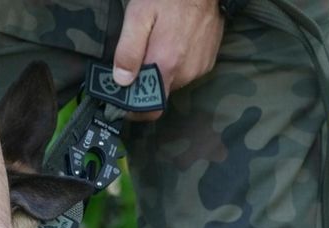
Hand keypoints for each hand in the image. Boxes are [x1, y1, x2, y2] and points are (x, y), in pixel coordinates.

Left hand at [113, 0, 224, 120]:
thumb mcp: (139, 16)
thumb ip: (129, 50)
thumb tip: (121, 80)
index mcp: (166, 64)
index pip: (150, 108)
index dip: (134, 110)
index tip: (122, 100)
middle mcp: (185, 73)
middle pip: (159, 93)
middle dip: (145, 83)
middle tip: (136, 61)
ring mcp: (199, 68)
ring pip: (172, 82)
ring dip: (161, 71)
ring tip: (156, 47)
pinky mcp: (208, 62)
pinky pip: (186, 72)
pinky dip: (176, 64)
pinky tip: (173, 43)